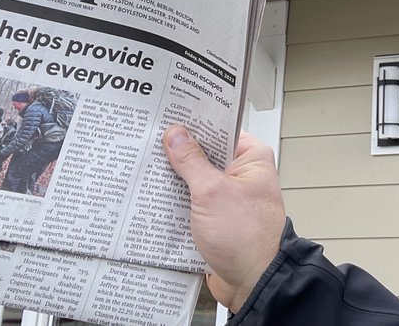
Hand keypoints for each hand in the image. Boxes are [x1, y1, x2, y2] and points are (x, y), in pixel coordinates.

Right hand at [163, 126, 284, 311]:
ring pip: (196, 179)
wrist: (253, 282)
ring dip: (175, 179)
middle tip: (149, 142)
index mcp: (251, 158)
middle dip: (179, 152)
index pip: (219, 129)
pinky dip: (176, 201)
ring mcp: (228, 197)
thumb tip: (176, 135)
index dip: (194, 123)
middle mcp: (242, 174)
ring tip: (145, 167)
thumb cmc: (246, 237)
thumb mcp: (212, 192)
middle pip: (205, 153)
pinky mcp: (216, 218)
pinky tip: (152, 197)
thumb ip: (191, 162)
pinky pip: (192, 202)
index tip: (168, 116)